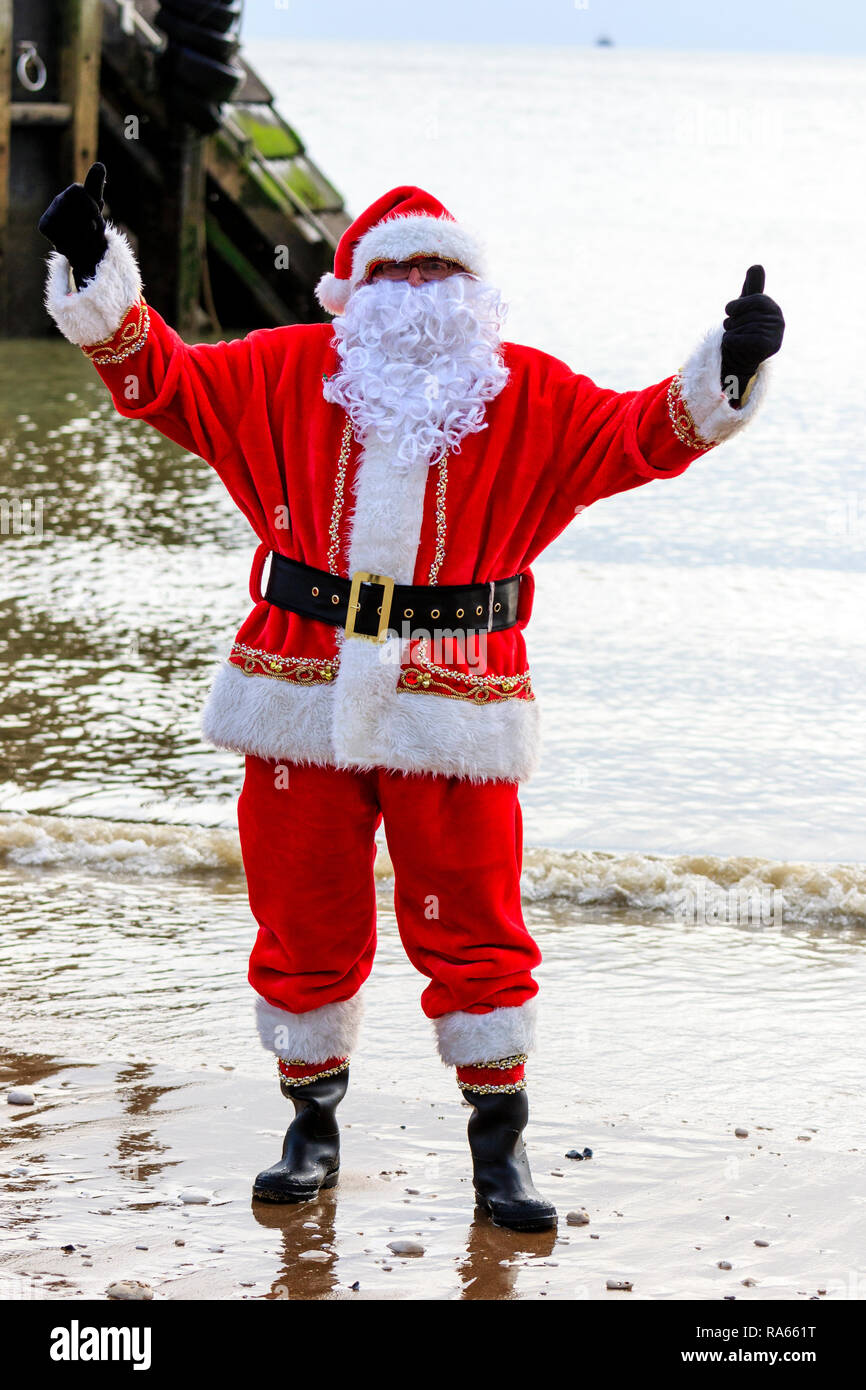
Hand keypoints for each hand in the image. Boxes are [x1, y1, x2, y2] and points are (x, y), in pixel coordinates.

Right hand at [38, 162, 107, 289]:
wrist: (83, 248)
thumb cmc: (90, 224)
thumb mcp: (97, 207)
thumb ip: (96, 187)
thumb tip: (100, 164)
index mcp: (72, 194)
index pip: (78, 191)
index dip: (89, 203)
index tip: (95, 212)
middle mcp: (58, 201)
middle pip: (76, 209)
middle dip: (89, 222)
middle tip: (90, 228)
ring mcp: (49, 213)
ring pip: (71, 225)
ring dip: (84, 235)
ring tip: (83, 236)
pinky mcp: (44, 226)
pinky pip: (63, 235)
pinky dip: (73, 242)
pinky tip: (72, 242)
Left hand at [720, 265, 784, 405]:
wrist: (740, 358)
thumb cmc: (742, 329)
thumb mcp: (745, 306)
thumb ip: (751, 288)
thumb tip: (756, 265)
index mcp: (773, 309)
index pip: (755, 300)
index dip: (737, 305)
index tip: (728, 310)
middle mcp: (778, 321)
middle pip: (746, 315)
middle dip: (732, 321)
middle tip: (734, 329)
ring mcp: (775, 335)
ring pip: (740, 328)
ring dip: (731, 333)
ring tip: (737, 339)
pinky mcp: (767, 348)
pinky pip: (739, 339)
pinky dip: (731, 342)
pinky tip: (736, 347)